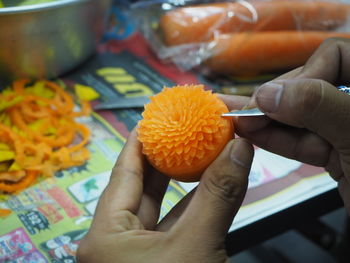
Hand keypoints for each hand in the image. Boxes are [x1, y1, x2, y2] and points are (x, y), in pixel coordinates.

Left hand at [77, 129, 253, 262]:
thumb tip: (240, 148)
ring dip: (186, 182)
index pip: (124, 172)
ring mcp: (140, 257)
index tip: (158, 117)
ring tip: (201, 151)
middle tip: (185, 130)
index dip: (141, 141)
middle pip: (143, 188)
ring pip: (164, 209)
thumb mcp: (196, 247)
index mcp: (104, 236)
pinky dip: (196, 207)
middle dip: (166, 158)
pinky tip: (211, 187)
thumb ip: (218, 195)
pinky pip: (178, 228)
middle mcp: (116, 244)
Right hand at [220, 38, 349, 213]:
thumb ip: (318, 107)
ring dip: (268, 121)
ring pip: (302, 118)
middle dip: (277, 101)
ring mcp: (349, 129)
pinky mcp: (337, 154)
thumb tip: (268, 94)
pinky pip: (303, 141)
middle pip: (312, 87)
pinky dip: (277, 140)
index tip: (277, 99)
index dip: (305, 74)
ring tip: (236, 121)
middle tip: (243, 112)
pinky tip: (252, 135)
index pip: (337, 56)